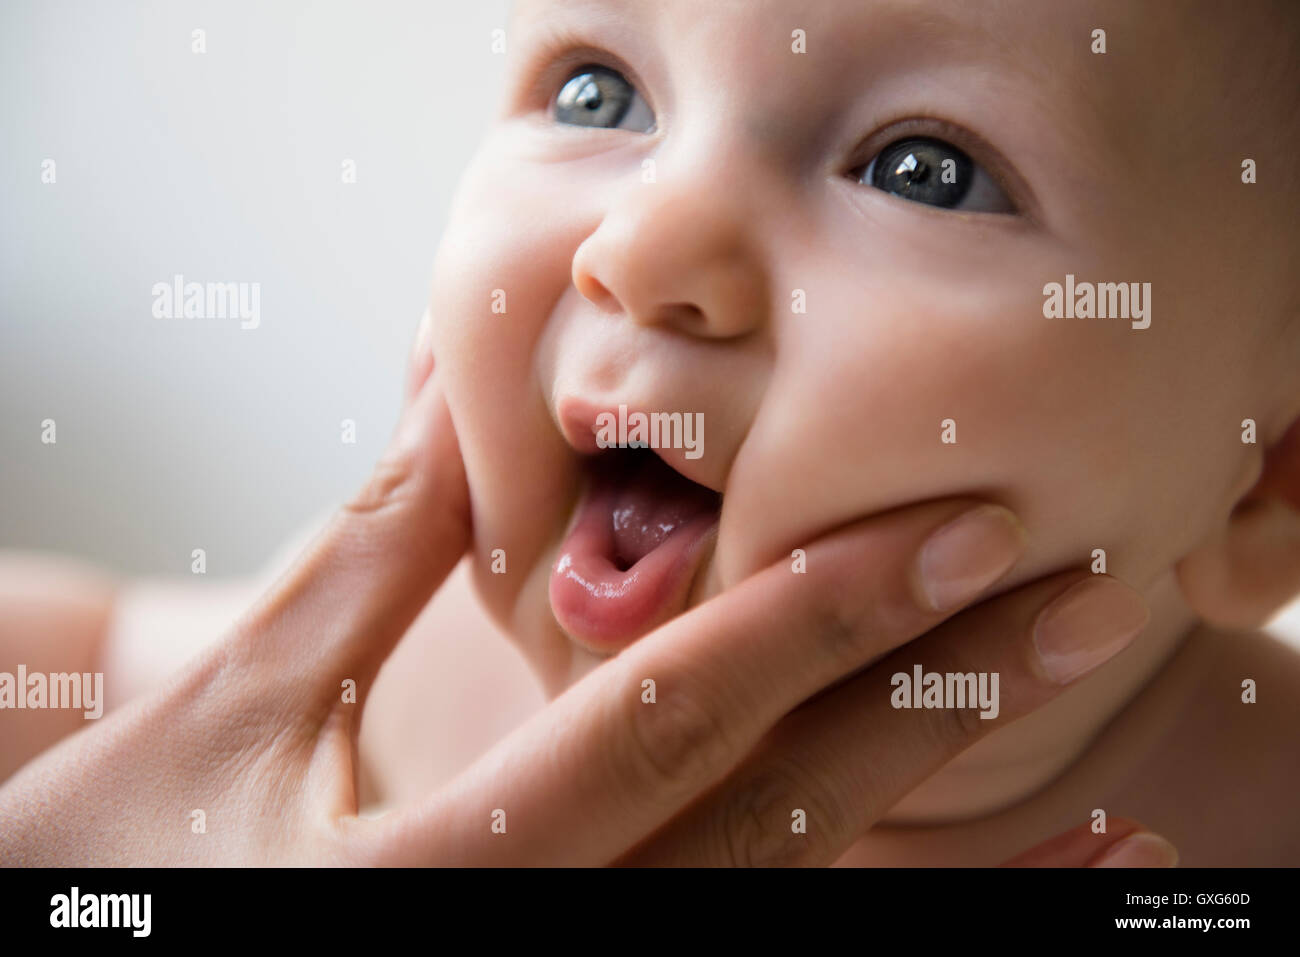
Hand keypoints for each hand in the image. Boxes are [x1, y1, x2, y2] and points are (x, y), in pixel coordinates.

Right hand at [0, 314, 1167, 866]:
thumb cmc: (120, 859)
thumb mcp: (235, 701)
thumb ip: (368, 556)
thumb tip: (470, 404)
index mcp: (439, 866)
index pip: (671, 714)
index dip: (820, 612)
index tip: (957, 528)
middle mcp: (529, 942)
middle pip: (773, 819)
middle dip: (931, 703)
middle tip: (1077, 604)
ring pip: (793, 918)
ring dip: (960, 862)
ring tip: (1109, 804)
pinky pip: (761, 949)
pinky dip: (888, 917)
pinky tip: (993, 890)